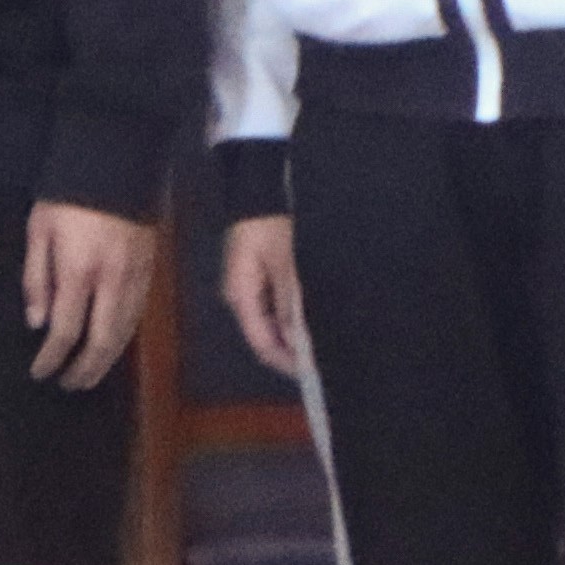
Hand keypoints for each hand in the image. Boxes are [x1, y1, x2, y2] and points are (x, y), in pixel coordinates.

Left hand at [23, 201, 158, 391]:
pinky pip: (138, 316)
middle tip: (68, 384)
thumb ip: (36, 279)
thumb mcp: (39, 230)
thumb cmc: (68, 194)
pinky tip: (114, 345)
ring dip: (106, 360)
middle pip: (100, 342)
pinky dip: (124, 338)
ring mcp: (136, 278)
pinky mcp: (151, 270)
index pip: (65, 331)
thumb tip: (37, 322)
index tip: (40, 372)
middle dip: (84, 369)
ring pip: (124, 333)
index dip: (52, 358)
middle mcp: (111, 282)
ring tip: (89, 375)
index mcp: (78, 271)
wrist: (116, 161)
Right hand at [219, 214, 311, 383]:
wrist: (256, 193)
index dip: (286, 361)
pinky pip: (275, 310)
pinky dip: (292, 319)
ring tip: (322, 342)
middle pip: (266, 338)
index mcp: (241, 297)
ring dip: (294, 335)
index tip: (312, 372)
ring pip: (272, 326)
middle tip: (323, 361)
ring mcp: (249, 291)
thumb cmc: (269, 226)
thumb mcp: (284, 263)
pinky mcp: (259, 282)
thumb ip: (290, 302)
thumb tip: (300, 339)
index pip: (262, 343)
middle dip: (292, 351)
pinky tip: (310, 320)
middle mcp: (241, 299)